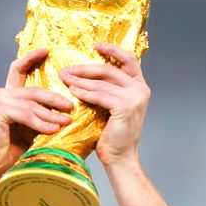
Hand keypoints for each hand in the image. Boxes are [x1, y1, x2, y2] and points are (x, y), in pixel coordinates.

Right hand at [0, 49, 72, 184]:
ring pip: (32, 103)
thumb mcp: (30, 130)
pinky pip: (26, 115)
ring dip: (51, 113)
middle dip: (55, 97)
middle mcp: (2, 94)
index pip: (19, 69)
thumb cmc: (10, 151)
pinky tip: (53, 129)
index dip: (31, 58)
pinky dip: (41, 123)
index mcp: (8, 95)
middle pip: (33, 89)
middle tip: (71, 105)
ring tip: (67, 121)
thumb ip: (40, 117)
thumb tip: (66, 113)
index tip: (47, 51)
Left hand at [58, 43, 148, 167]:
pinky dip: (84, 92)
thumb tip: (86, 75)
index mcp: (140, 87)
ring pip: (102, 82)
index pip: (129, 60)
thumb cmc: (113, 137)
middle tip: (67, 69)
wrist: (120, 159)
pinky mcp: (125, 107)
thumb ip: (108, 91)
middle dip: (85, 68)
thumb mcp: (112, 108)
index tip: (96, 45)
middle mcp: (141, 90)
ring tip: (64, 78)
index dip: (113, 50)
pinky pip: (99, 95)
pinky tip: (72, 91)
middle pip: (110, 69)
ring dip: (80, 80)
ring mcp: (135, 98)